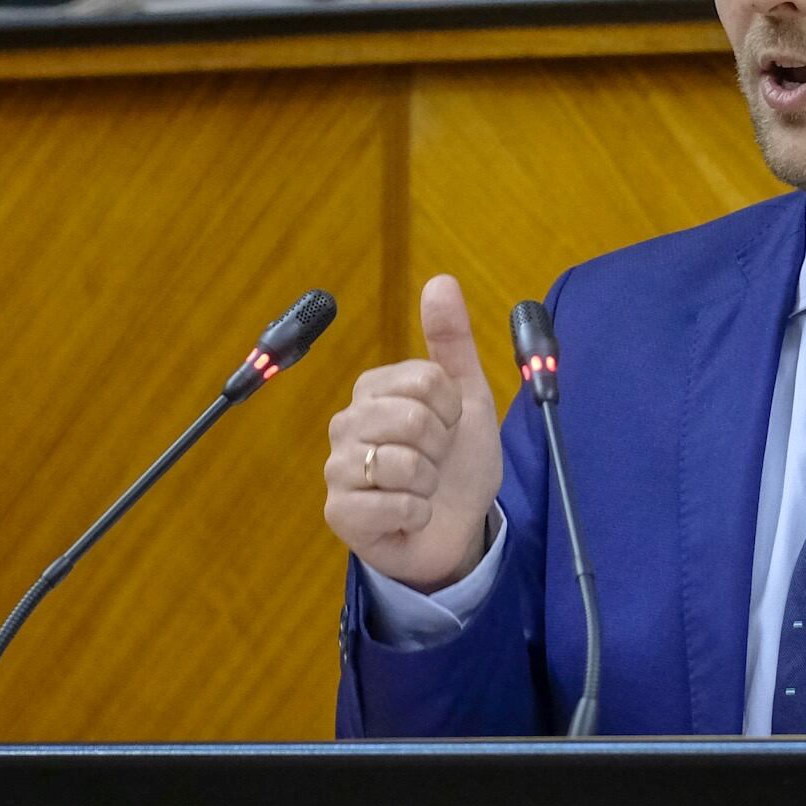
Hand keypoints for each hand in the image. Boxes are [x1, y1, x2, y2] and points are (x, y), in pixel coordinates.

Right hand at [324, 275, 503, 590]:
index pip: (425, 379)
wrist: (459, 525)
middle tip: (436, 460)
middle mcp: (346, 424)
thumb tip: (442, 281)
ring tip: (422, 488)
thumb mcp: (467, 396)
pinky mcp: (339, 513)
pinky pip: (392, 505)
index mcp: (373, 390)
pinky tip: (412, 515)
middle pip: (412, 418)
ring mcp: (338, 469)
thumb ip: (452, 340)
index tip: (449, 425)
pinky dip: (417, 514)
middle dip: (441, 445)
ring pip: (402, 463)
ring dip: (429, 483)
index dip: (451, 408)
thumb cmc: (457, 460)